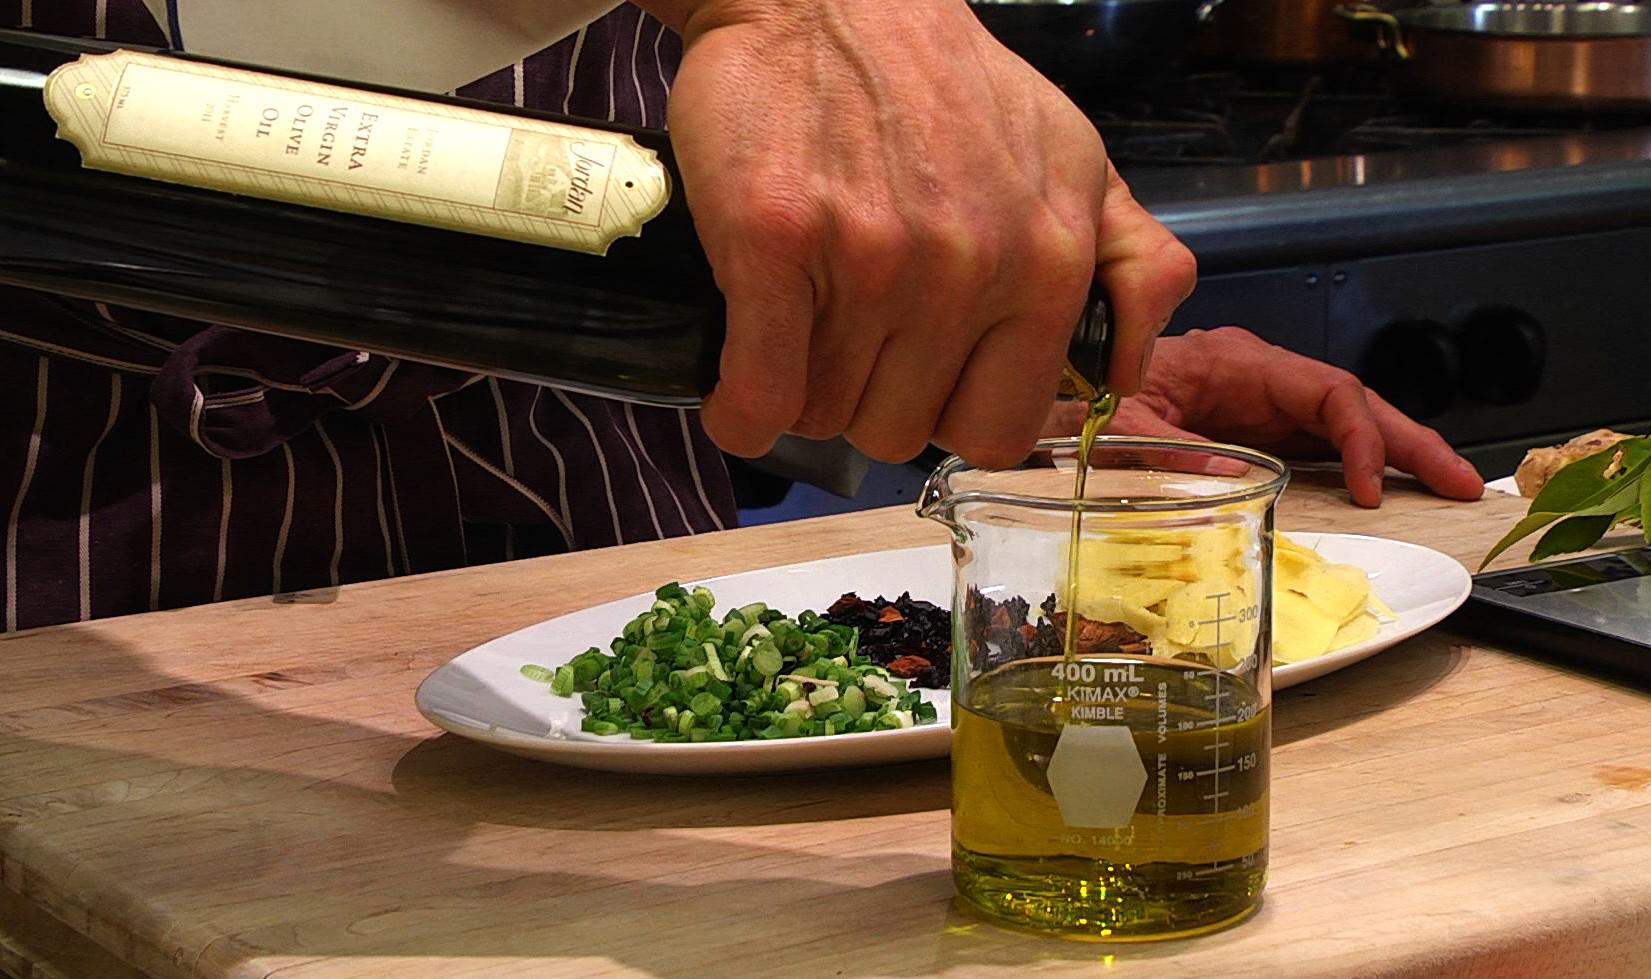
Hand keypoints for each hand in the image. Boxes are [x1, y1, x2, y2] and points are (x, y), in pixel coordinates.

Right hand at [636, 0, 1194, 467]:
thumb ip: (1130, 263)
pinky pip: (760, 398)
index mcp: (1049, 260)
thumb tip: (1125, 372)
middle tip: (851, 339)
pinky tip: (739, 392)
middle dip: (868, 401)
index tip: (921, 381)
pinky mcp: (774, 243)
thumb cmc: (946, 85)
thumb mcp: (1075, 158)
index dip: (948, 415)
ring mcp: (871, 260)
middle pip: (899, 431)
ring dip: (804, 396)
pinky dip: (740, 414)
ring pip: (826, 416)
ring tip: (803, 333)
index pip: (997, 430)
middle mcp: (968, 269)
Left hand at [1042, 327, 1484, 506]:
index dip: (1356, 437)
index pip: (1324, 390)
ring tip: (1447, 487)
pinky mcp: (1253, 427)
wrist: (1058, 387)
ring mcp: (1259, 402)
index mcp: (1236, 363)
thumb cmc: (1085, 396)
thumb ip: (1167, 447)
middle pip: (1352, 403)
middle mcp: (1258, 377)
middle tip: (1463, 482)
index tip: (1370, 486)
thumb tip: (1237, 480)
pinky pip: (1316, 443)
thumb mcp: (1117, 423)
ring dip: (1395, 453)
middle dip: (1410, 440)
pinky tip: (1385, 491)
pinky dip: (1355, 465)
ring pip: (1343, 422)